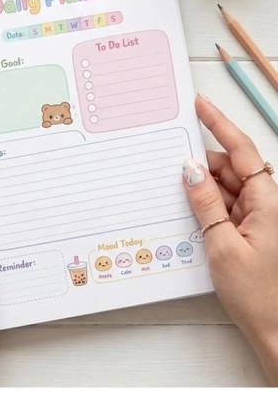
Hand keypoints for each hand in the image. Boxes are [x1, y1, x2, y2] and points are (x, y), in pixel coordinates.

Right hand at [182, 95, 277, 384]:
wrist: (276, 332)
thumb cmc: (260, 296)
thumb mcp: (223, 246)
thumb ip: (206, 204)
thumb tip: (190, 171)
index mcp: (267, 202)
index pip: (241, 152)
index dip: (220, 124)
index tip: (201, 105)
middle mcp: (265, 204)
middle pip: (231, 168)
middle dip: (202, 164)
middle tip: (171, 159)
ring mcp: (257, 218)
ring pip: (225, 188)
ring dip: (203, 188)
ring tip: (176, 192)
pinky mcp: (248, 231)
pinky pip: (225, 207)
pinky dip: (206, 205)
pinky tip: (189, 211)